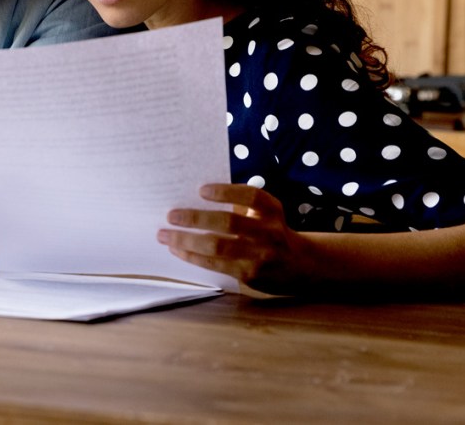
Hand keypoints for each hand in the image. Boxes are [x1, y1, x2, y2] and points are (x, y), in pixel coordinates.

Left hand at [156, 183, 315, 294]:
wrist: (300, 265)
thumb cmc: (269, 230)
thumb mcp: (264, 213)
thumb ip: (239, 204)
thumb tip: (192, 197)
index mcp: (271, 210)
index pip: (251, 196)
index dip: (226, 192)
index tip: (201, 189)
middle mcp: (268, 231)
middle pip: (229, 222)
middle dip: (196, 218)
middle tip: (171, 215)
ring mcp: (259, 255)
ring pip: (218, 246)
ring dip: (186, 240)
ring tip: (165, 235)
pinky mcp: (249, 274)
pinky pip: (215, 264)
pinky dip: (193, 257)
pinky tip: (177, 250)